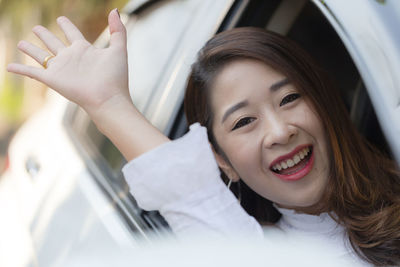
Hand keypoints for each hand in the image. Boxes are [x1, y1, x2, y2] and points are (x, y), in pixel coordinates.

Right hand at [7, 9, 129, 116]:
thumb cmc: (115, 77)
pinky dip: (20, 69)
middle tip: (36, 28)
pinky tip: (9, 67)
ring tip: (20, 43)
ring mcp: (60, 69)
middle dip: (44, 35)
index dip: (66, 25)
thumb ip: (117, 30)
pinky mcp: (52, 79)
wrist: (108, 98)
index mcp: (85, 50)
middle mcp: (70, 58)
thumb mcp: (118, 50)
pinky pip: (32, 72)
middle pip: (53, 43)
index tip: (61, 19)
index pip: (73, 33)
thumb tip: (114, 10)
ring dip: (30, 50)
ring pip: (41, 55)